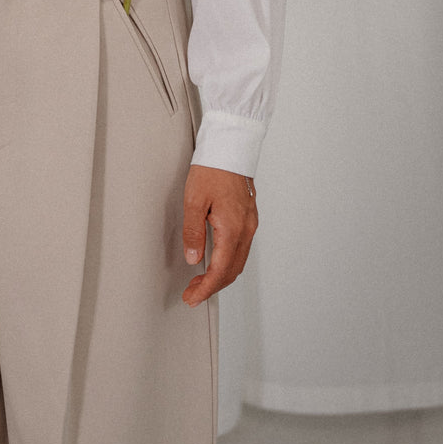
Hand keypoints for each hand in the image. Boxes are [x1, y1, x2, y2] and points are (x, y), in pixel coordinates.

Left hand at [182, 163, 257, 305]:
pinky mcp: (249, 217)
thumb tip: (193, 258)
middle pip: (232, 271)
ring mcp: (250, 223)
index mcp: (233, 229)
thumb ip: (193, 232)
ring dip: (220, 275)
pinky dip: (228, 261)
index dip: (205, 289)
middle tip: (192, 293)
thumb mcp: (194, 200)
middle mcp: (246, 229)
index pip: (220, 271)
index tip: (192, 298)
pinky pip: (241, 248)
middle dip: (212, 286)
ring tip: (200, 280)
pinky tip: (215, 260)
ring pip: (238, 261)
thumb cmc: (212, 168)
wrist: (230, 145)